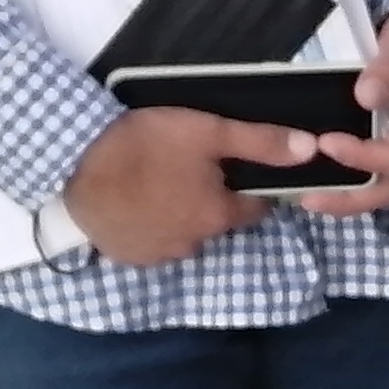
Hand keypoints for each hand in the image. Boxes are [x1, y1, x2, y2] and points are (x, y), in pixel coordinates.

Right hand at [60, 99, 299, 265]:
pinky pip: (152, 242)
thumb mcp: (207, 132)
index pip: (255, 206)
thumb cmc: (146, 145)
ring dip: (180, 213)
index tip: (233, 166)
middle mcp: (196, 244)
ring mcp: (159, 255)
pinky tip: (136, 200)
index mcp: (219, 215)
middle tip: (188, 166)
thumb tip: (312, 150)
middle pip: (218, 220)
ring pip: (185, 232)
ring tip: (158, 180)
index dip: (250, 185)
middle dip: (211, 198)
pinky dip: (151, 225)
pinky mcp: (129, 256)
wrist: (75, 165)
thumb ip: (261, 142)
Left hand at [298, 6, 388, 215]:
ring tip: (310, 198)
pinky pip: (380, 174)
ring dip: (350, 197)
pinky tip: (325, 180)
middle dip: (352, 199)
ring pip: (386, 186)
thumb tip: (364, 98)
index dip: (361, 156)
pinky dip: (353, 183)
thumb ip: (388, 67)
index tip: (325, 142)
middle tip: (310, 199)